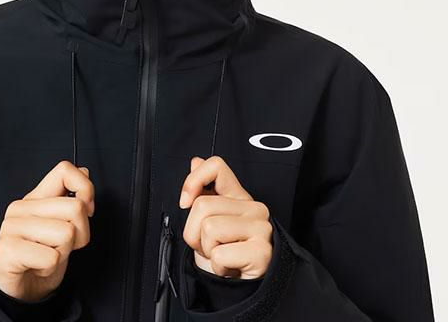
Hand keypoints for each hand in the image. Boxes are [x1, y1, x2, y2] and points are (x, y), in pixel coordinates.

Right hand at [0, 160, 94, 301]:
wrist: (16, 291)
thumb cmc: (40, 257)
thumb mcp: (61, 225)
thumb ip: (70, 198)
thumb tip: (84, 172)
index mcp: (35, 197)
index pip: (64, 170)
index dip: (85, 188)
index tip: (87, 210)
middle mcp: (22, 207)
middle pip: (76, 207)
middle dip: (81, 233)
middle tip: (63, 245)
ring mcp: (12, 227)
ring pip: (67, 233)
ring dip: (64, 252)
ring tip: (48, 256)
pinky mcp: (8, 250)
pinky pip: (52, 258)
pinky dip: (51, 268)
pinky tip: (38, 267)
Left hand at [179, 155, 272, 279]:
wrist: (240, 287)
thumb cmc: (225, 252)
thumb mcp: (208, 219)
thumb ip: (203, 190)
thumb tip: (195, 161)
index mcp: (238, 195)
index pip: (216, 166)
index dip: (193, 180)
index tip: (186, 201)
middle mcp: (253, 207)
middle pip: (202, 205)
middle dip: (195, 231)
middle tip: (210, 244)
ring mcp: (260, 227)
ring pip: (209, 228)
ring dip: (206, 249)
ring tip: (221, 254)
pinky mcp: (262, 250)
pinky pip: (219, 253)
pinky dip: (217, 265)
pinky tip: (230, 266)